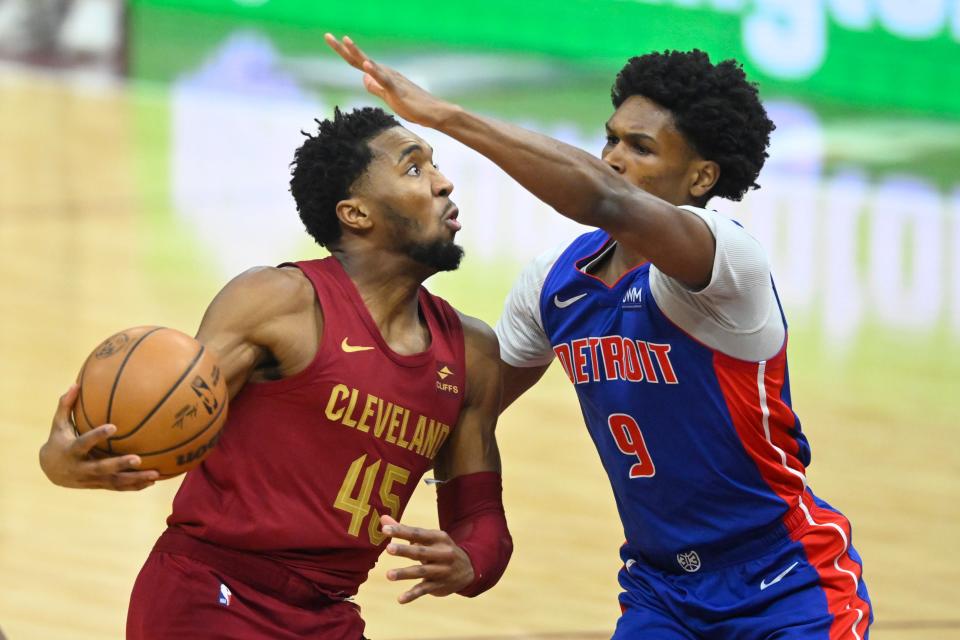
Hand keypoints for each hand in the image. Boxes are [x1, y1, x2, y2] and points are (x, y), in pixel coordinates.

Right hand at [38, 385, 159, 489]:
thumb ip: (66, 405)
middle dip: (120, 464)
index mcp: (72, 451)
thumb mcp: (58, 424)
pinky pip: (119, 487)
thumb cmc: (59, 440)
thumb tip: (75, 384)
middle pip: (102, 468)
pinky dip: (135, 486)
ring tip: (155, 475)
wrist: (52, 471)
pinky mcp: (100, 485)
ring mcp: (91, 479)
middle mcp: (81, 468)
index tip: (113, 427)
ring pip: (114, 482)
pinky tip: (153, 481)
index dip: (97, 436)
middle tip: (138, 459)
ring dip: (135, 479)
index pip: (84, 443)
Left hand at [324, 34, 458, 127]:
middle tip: (326, 36)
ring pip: (371, 64)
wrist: (433, 112)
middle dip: (343, 48)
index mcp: (381, 75)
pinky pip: (384, 80)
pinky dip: (375, 71)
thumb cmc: (412, 105)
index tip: (330, 40)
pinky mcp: (397, 90)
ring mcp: (391, 80)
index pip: (357, 62)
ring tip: (345, 40)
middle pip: (359, 59)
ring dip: (358, 53)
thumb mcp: (388, 96)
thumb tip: (363, 78)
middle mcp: (384, 72)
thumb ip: (375, 87)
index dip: (343, 52)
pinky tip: (367, 66)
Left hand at [380, 514, 474, 602]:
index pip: (418, 533)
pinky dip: (413, 594)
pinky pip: (424, 590)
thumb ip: (404, 530)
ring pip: (421, 571)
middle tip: (388, 548)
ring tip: (388, 575)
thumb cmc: (440, 549)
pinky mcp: (440, 585)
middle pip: (420, 551)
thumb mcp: (429, 538)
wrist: (468, 569)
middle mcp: (442, 553)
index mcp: (439, 538)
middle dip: (404, 550)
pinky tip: (400, 599)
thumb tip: (383, 519)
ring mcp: (442, 570)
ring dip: (405, 573)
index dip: (402, 531)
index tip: (385, 529)